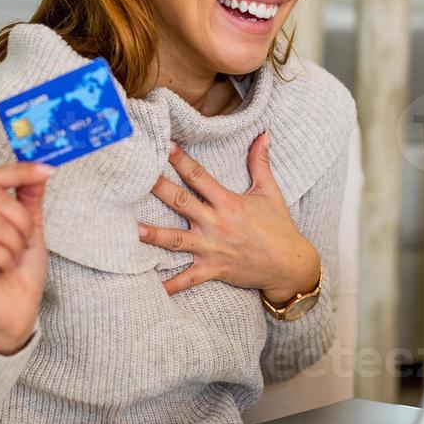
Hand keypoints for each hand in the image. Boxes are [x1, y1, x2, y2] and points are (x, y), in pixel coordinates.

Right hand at [0, 162, 53, 353]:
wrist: (17, 313)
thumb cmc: (19, 272)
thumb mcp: (29, 229)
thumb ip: (29, 198)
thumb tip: (39, 169)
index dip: (19, 172)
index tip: (46, 170)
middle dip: (21, 221)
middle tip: (24, 242)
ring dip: (15, 243)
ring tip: (13, 258)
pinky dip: (6, 258)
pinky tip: (4, 268)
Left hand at [138, 132, 319, 301]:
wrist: (289, 265)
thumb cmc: (279, 227)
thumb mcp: (270, 192)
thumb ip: (260, 163)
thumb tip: (264, 134)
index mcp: (229, 203)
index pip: (199, 177)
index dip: (182, 161)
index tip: (166, 146)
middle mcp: (217, 223)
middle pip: (182, 203)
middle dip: (160, 190)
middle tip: (137, 179)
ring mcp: (213, 248)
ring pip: (178, 240)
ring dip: (156, 235)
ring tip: (134, 230)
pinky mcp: (213, 269)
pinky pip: (188, 279)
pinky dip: (172, 285)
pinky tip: (154, 289)